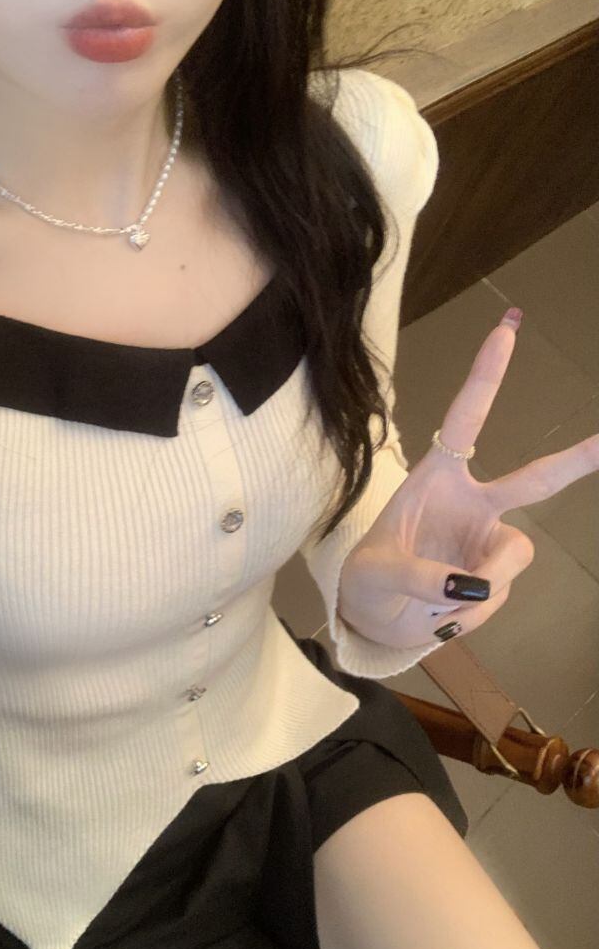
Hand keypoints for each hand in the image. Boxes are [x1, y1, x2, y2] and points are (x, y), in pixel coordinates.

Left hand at [337, 311, 598, 648]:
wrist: (376, 618)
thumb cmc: (371, 580)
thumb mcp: (377, 575)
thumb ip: (420, 577)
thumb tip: (469, 587)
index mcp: (437, 479)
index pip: (464, 421)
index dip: (486, 377)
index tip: (506, 330)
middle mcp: (473, 504)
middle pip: (535, 480)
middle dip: (577, 460)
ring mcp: (489, 541)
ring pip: (510, 560)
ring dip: (475, 587)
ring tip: (431, 603)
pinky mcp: (496, 577)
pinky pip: (495, 596)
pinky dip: (465, 613)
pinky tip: (439, 614)